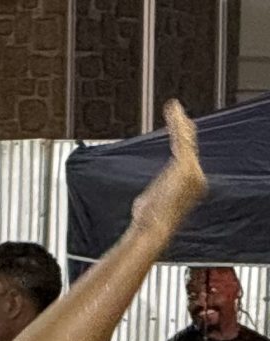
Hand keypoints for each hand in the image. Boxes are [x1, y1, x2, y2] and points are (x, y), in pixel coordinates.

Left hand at [130, 100, 207, 233]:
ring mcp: (193, 172)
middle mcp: (197, 177)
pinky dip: (176, 123)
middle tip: (175, 112)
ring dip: (178, 123)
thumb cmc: (148, 222)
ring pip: (185, 140)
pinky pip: (181, 140)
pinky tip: (172, 110)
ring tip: (172, 108)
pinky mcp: (185, 167)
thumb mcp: (151, 204)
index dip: (182, 141)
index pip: (186, 156)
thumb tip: (145, 202)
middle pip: (188, 145)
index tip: (177, 128)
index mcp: (191, 184)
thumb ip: (155, 196)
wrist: (152, 229)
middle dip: (182, 128)